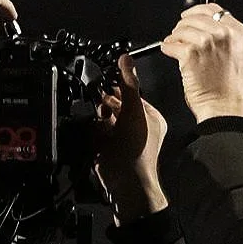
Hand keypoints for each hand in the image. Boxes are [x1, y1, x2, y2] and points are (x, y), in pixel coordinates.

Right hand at [92, 56, 167, 218]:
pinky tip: (95, 134)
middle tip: (101, 104)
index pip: (131, 94)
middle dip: (106, 104)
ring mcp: (120, 139)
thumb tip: (126, 59)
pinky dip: (93, 131)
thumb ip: (129, 85)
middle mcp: (136, 128)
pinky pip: (94, 133)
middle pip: (115, 105)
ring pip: (103, 118)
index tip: (107, 83)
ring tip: (101, 124)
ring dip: (98, 118)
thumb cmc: (138, 151)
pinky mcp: (106, 149)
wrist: (125, 183)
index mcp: (150, 117)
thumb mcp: (134, 111)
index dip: (118, 88)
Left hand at [159, 3, 242, 122]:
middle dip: (183, 26)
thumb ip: (223, 36)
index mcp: (237, 32)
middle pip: (194, 17)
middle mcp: (223, 34)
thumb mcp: (235, 53)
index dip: (197, 11)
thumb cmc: (229, 87)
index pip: (213, 9)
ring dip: (175, 38)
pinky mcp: (190, 53)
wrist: (225, 107)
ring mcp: (207, 42)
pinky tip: (171, 53)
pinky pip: (171, 44)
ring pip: (181, 29)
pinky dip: (167, 48)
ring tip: (176, 46)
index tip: (189, 16)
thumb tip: (201, 26)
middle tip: (179, 35)